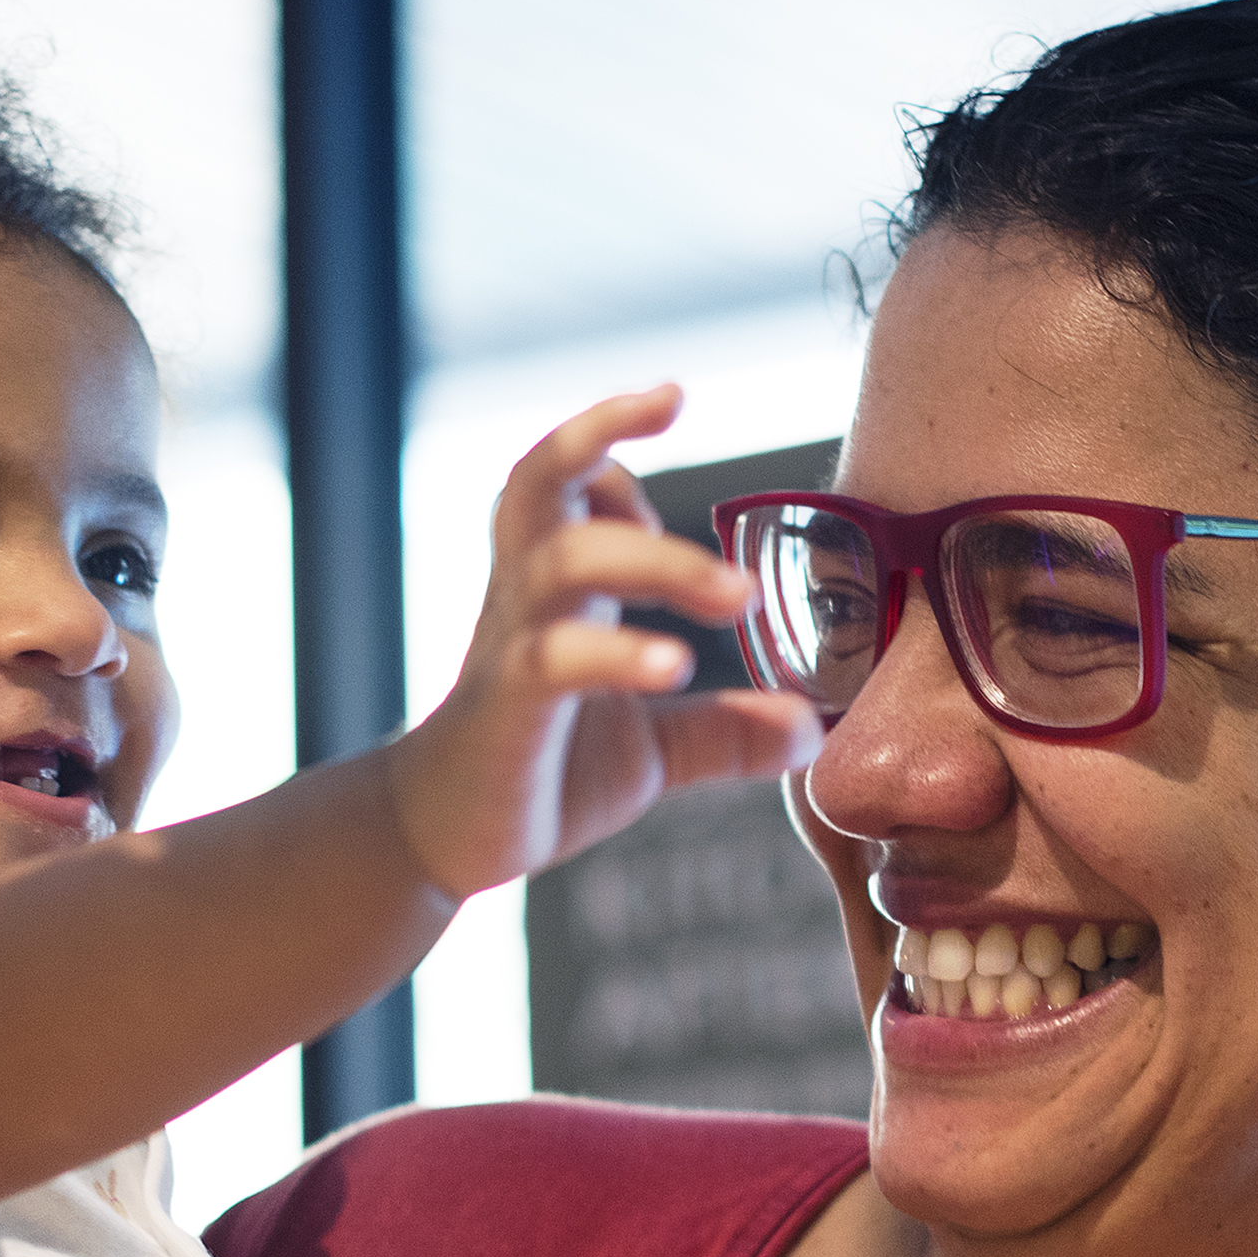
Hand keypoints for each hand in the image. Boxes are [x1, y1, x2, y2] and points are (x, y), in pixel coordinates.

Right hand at [385, 387, 821, 903]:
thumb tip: (812, 728)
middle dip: (601, 436)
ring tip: (736, 597)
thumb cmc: (540, 769)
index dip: (606, 438)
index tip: (669, 425)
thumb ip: (726, 728)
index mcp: (555, 585)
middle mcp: (526, 596)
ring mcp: (511, 647)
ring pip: (560, 558)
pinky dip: (617, 653)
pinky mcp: (507, 711)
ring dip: (656, 559)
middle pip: (536, 478)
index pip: (561, 474)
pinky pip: (551, 658)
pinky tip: (673, 664)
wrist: (445, 839)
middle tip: (681, 417)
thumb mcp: (653, 748)